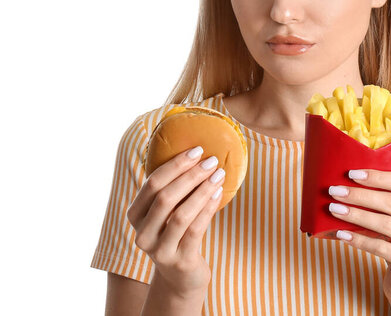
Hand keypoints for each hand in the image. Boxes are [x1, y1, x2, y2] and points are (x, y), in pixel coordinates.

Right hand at [126, 146, 224, 297]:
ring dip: (202, 190)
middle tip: (212, 160)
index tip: (197, 150)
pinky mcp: (179, 261)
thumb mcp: (167, 211)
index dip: (175, 165)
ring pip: (181, 214)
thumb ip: (172, 187)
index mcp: (135, 215)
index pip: (152, 184)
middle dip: (191, 175)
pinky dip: (208, 208)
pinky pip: (195, 229)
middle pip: (165, 197)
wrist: (181, 276)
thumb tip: (196, 152)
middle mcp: (142, 234)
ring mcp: (159, 250)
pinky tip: (219, 193)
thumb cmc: (177, 232)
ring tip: (219, 175)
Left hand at [328, 169, 390, 305]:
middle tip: (335, 191)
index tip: (352, 174)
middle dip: (360, 195)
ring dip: (356, 215)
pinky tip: (342, 234)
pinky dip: (359, 239)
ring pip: (385, 224)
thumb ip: (388, 197)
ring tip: (334, 209)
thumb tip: (350, 181)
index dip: (377, 177)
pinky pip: (381, 247)